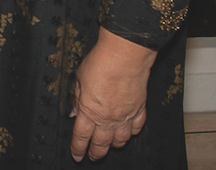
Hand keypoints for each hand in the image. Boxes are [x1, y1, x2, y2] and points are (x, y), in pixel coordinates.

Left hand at [69, 28, 154, 161]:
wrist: (124, 57)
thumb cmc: (100, 64)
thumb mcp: (79, 79)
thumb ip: (78, 98)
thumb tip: (75, 111)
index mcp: (89, 112)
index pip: (81, 137)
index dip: (77, 149)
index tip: (77, 156)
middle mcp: (107, 119)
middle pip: (101, 144)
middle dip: (96, 154)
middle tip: (92, 157)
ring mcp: (125, 116)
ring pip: (120, 140)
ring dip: (114, 145)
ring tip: (110, 146)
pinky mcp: (139, 110)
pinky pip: (136, 128)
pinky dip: (132, 133)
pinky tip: (129, 133)